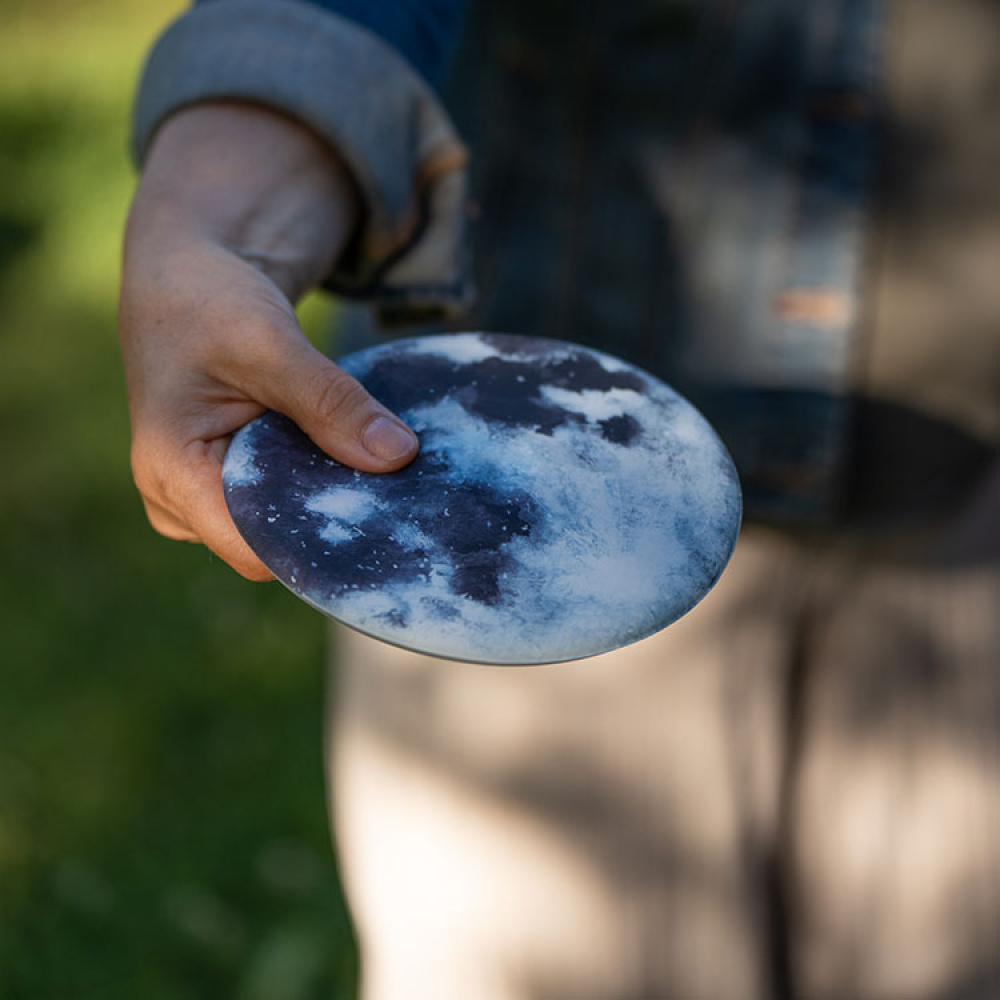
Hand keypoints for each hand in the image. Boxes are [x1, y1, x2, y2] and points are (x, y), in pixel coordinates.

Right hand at [119, 102, 417, 579]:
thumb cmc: (208, 298)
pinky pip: (287, 500)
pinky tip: (363, 462)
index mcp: (171, 475)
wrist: (186, 273)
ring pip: (285, 525)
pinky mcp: (233, 480)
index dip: (321, 541)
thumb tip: (399, 456)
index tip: (388, 518)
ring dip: (332, 499)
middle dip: (333, 521)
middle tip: (402, 494)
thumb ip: (330, 402)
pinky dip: (324, 480)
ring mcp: (205, 495)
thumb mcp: (269, 340)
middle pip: (273, 544)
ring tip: (385, 472)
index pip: (258, 550)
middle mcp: (181, 501)